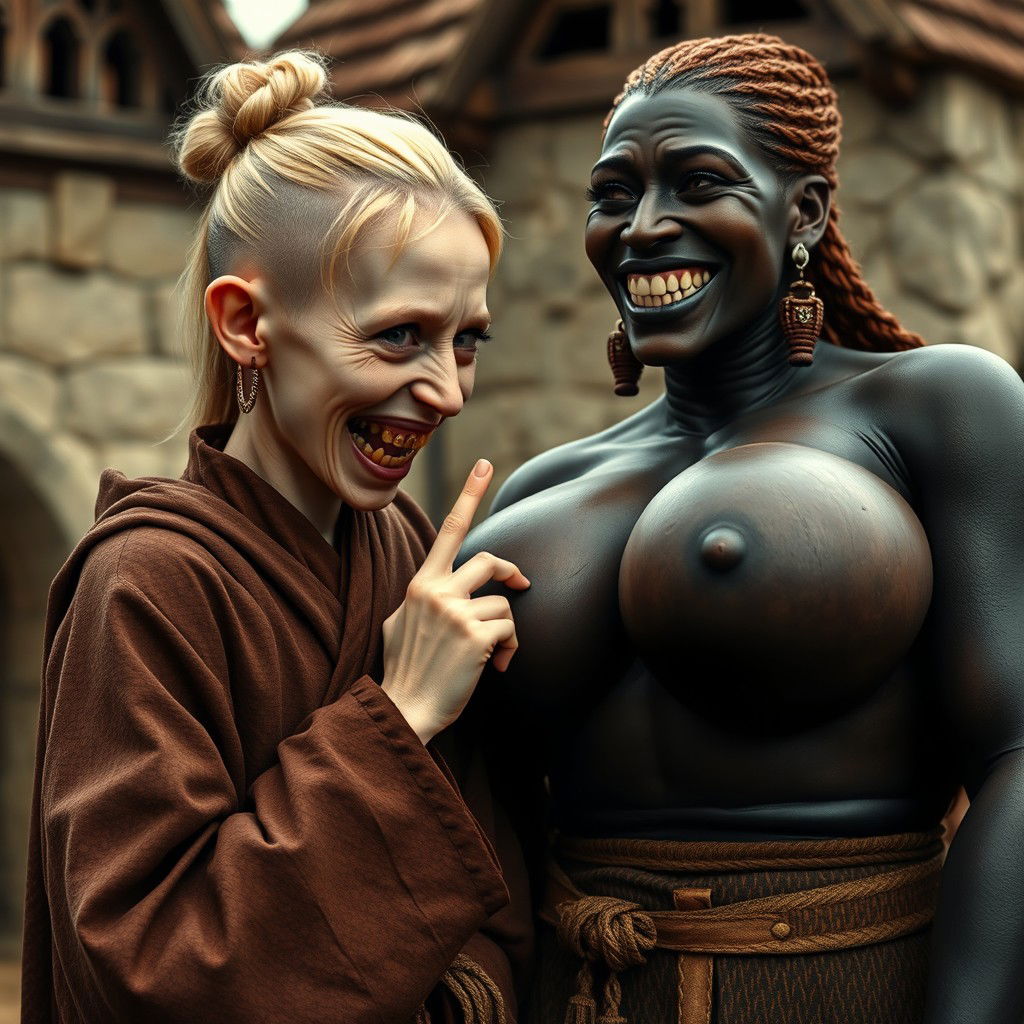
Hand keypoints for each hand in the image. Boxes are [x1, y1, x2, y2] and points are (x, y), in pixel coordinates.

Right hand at [381, 459, 529, 743]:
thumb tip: (443, 587)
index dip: (469, 494)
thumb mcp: (401, 622)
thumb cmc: (405, 669)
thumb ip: (424, 597)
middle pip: (491, 560)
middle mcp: (437, 591)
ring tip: (490, 655)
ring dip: (505, 630)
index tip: (485, 464)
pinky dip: (509, 649)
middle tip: (522, 582)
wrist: (404, 709)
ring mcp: (456, 612)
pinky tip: (493, 667)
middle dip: (510, 573)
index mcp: (420, 583)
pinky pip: (510, 629)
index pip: (449, 531)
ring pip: (504, 602)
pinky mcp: (475, 635)